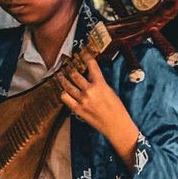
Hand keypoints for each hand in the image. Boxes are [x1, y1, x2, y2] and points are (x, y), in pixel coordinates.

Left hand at [59, 52, 140, 167]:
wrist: (116, 126)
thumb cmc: (117, 110)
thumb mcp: (110, 92)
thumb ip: (99, 84)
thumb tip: (91, 78)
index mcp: (100, 85)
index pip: (91, 65)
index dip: (86, 56)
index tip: (83, 52)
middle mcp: (90, 91)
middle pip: (75, 75)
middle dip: (71, 68)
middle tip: (69, 66)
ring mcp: (82, 101)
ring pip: (67, 86)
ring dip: (63, 79)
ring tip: (60, 76)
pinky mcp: (78, 110)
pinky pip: (65, 98)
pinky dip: (64, 94)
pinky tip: (64, 91)